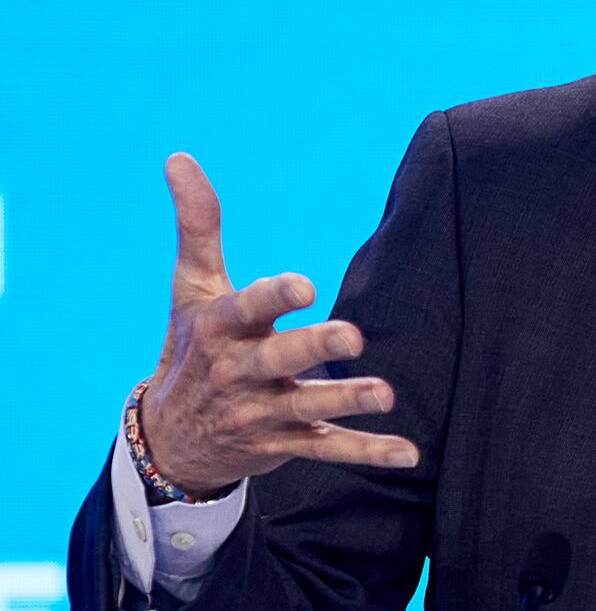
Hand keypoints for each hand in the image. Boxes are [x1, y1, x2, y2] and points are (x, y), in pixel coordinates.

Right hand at [139, 154, 420, 498]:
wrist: (171, 438)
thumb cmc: (193, 346)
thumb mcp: (191, 288)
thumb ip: (198, 225)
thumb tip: (179, 156)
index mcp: (220, 328)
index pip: (246, 308)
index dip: (274, 298)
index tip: (304, 286)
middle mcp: (239, 372)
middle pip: (279, 358)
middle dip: (314, 348)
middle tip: (353, 337)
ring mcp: (262, 412)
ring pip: (308, 408)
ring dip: (346, 400)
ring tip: (385, 394)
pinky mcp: (286, 445)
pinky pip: (329, 450)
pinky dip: (369, 452)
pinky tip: (409, 454)